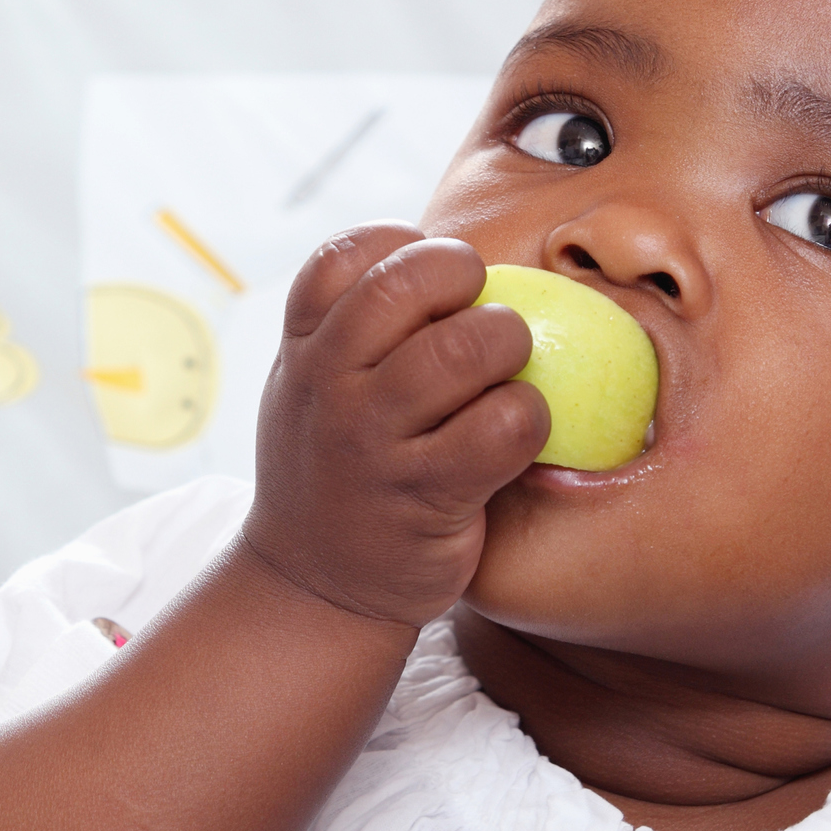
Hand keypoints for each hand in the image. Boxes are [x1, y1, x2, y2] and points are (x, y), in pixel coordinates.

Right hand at [244, 224, 548, 628]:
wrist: (313, 586)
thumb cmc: (334, 468)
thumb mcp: (310, 388)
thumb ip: (351, 327)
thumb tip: (447, 260)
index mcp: (302, 348)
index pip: (345, 254)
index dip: (404, 244)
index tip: (433, 276)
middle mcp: (328, 386)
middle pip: (409, 283)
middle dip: (467, 278)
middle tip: (483, 315)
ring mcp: (374, 443)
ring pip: (466, 349)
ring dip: (508, 346)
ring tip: (505, 373)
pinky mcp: (427, 496)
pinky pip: (504, 426)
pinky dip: (528, 417)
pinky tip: (515, 431)